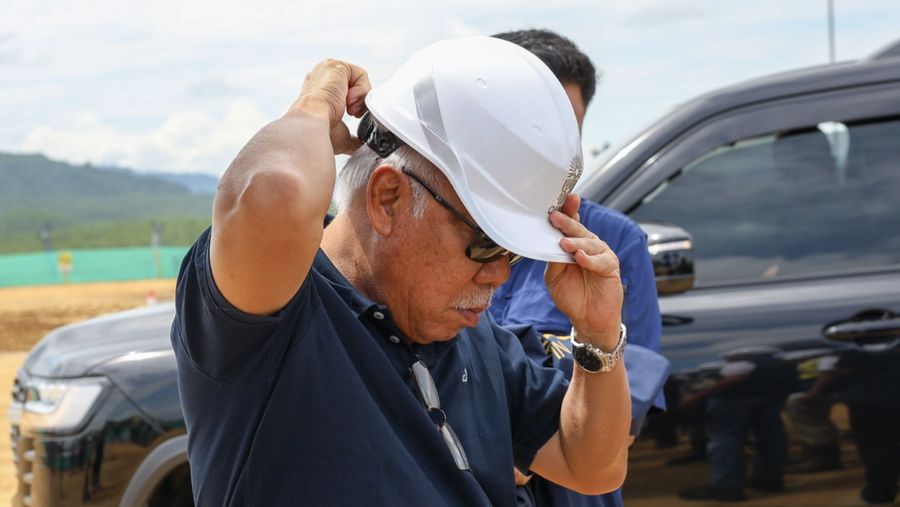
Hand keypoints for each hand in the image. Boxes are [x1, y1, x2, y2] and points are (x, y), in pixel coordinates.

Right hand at [290, 59, 370, 154]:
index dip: (352, 104)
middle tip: (352, 113)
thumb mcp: (340, 135)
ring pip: (358, 80)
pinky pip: (361, 74)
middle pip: (352, 85)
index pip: (342, 93)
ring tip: (350, 109)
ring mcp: (326, 70)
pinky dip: (361, 90)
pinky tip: (349, 101)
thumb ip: (352, 137)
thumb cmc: (320, 132)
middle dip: (358, 101)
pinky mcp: (335, 66)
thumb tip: (360, 144)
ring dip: (360, 98)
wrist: (312, 125)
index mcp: (317, 92)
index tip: (350, 116)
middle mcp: (320, 77)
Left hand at [545, 194, 623, 349]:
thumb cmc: (571, 296)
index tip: (558, 202)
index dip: (566, 212)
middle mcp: (589, 246)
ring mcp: (601, 255)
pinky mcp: (611, 267)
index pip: (570, 225)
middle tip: (555, 217)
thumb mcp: (555, 276)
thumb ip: (553, 258)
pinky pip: (600, 261)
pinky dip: (590, 259)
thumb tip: (547, 242)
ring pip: (590, 244)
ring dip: (576, 243)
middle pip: (579, 230)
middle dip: (567, 222)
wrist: (587, 319)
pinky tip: (580, 258)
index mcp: (574, 244)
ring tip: (564, 243)